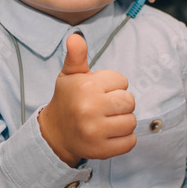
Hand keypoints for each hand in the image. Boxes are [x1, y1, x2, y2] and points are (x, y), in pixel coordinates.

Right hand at [38, 34, 136, 166]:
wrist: (55, 133)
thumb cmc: (68, 99)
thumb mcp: (69, 74)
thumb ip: (76, 55)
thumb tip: (75, 37)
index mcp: (86, 87)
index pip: (122, 81)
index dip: (113, 85)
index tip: (98, 91)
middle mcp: (90, 109)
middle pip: (129, 101)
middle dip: (120, 103)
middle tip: (103, 106)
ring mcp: (96, 132)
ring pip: (131, 122)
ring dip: (122, 121)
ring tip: (106, 120)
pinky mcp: (102, 150)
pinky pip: (130, 142)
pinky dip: (124, 139)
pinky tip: (109, 134)